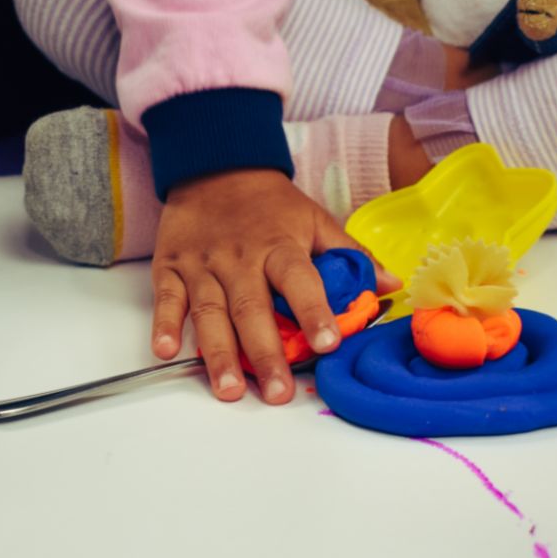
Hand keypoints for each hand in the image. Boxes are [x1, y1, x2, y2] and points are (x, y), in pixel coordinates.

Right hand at [150, 169, 400, 402]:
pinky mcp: (171, 266)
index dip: (314, 312)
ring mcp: (203, 264)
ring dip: (219, 354)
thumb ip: (350, 254)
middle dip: (265, 354)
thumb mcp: (314, 219)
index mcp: (279, 246)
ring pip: (209, 313)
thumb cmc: (271, 203)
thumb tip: (391, 284)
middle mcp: (240, 258)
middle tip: (278, 393)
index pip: (300, 281)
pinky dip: (165, 325)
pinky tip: (169, 352)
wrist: (215, 165)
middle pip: (253, 309)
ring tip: (230, 390)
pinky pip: (167, 298)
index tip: (327, 344)